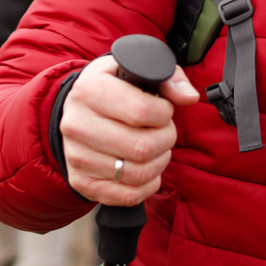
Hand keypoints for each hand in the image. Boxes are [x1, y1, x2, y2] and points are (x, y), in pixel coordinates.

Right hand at [60, 54, 199, 205]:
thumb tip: (189, 97)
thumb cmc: (113, 89)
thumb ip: (168, 78)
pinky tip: (148, 168)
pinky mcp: (82, 182)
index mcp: (89, 90)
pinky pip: (128, 195)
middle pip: (142, 147)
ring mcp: (76, 157)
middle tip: (164, 131)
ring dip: (159, 162)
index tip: (163, 110)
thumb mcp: (135, 70)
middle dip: (165, 139)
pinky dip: (148, 184)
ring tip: (157, 148)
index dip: (164, 113)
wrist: (77, 113)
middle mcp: (76, 124)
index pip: (141, 111)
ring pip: (138, 173)